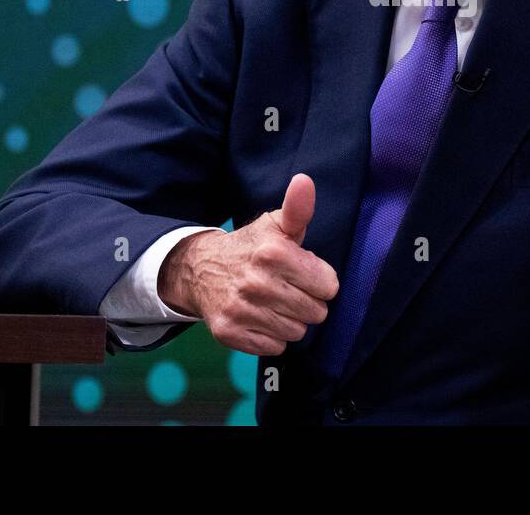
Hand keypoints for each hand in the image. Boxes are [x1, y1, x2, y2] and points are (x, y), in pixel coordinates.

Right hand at [157, 173, 339, 355]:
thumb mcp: (275, 225)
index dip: (320, 280)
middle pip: (316, 312)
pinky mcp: (229, 332)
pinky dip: (271, 336)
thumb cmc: (250, 247)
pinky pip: (274, 347)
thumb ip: (298, 208)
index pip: (329, 286)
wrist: (200, 269)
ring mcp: (241, 310)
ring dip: (290, 320)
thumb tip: (304, 181)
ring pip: (296, 332)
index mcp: (274, 253)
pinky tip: (260, 317)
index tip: (304, 273)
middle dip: (308, 302)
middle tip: (289, 289)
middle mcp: (257, 283)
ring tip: (274, 303)